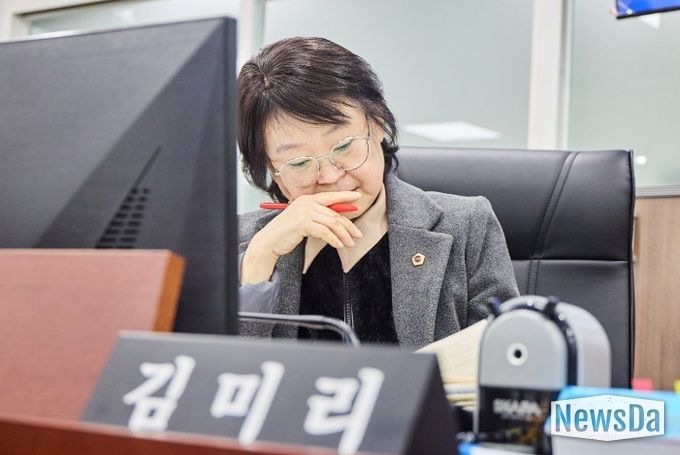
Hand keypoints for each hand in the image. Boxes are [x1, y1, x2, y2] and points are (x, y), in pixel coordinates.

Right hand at [241, 191, 362, 283]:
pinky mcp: (303, 223)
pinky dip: (334, 240)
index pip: (330, 196)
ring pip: (332, 223)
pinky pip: (325, 232)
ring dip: (343, 235)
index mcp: (307, 199)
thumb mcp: (303, 220)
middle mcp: (306, 203)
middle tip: (358, 235)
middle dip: (348, 226)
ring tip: (349, 244)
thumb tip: (338, 220)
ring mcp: (304, 212)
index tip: (358, 197)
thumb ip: (317, 216)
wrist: (269, 241)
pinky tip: (338, 245)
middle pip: (334, 213)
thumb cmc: (286, 232)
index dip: (345, 196)